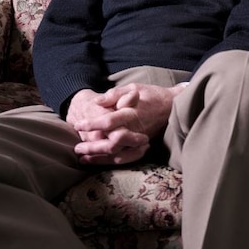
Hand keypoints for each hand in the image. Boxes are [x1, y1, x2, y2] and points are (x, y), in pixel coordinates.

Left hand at [66, 83, 185, 164]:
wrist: (171, 105)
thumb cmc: (151, 94)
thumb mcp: (133, 87)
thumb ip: (114, 94)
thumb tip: (97, 102)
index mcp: (131, 113)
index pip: (108, 121)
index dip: (91, 124)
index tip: (78, 125)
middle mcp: (135, 129)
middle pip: (111, 143)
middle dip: (92, 147)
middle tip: (77, 148)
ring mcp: (138, 139)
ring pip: (117, 154)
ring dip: (98, 158)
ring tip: (82, 158)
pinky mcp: (140, 146)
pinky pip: (125, 158)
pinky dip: (110, 161)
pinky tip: (98, 161)